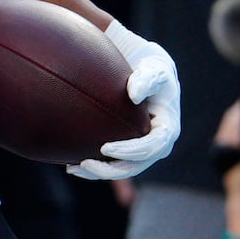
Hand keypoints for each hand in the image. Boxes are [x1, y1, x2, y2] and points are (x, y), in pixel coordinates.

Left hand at [70, 21, 180, 179]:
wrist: (143, 66)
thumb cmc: (149, 66)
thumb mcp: (153, 67)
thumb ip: (146, 78)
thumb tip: (133, 95)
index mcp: (167, 127)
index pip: (152, 146)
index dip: (131, 151)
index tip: (105, 148)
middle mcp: (157, 143)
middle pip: (136, 165)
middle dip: (111, 169)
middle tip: (85, 163)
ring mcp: (142, 147)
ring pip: (123, 169)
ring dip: (99, 173)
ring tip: (73, 169)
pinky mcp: (127, 146)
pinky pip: (113, 162)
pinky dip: (95, 165)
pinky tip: (72, 164)